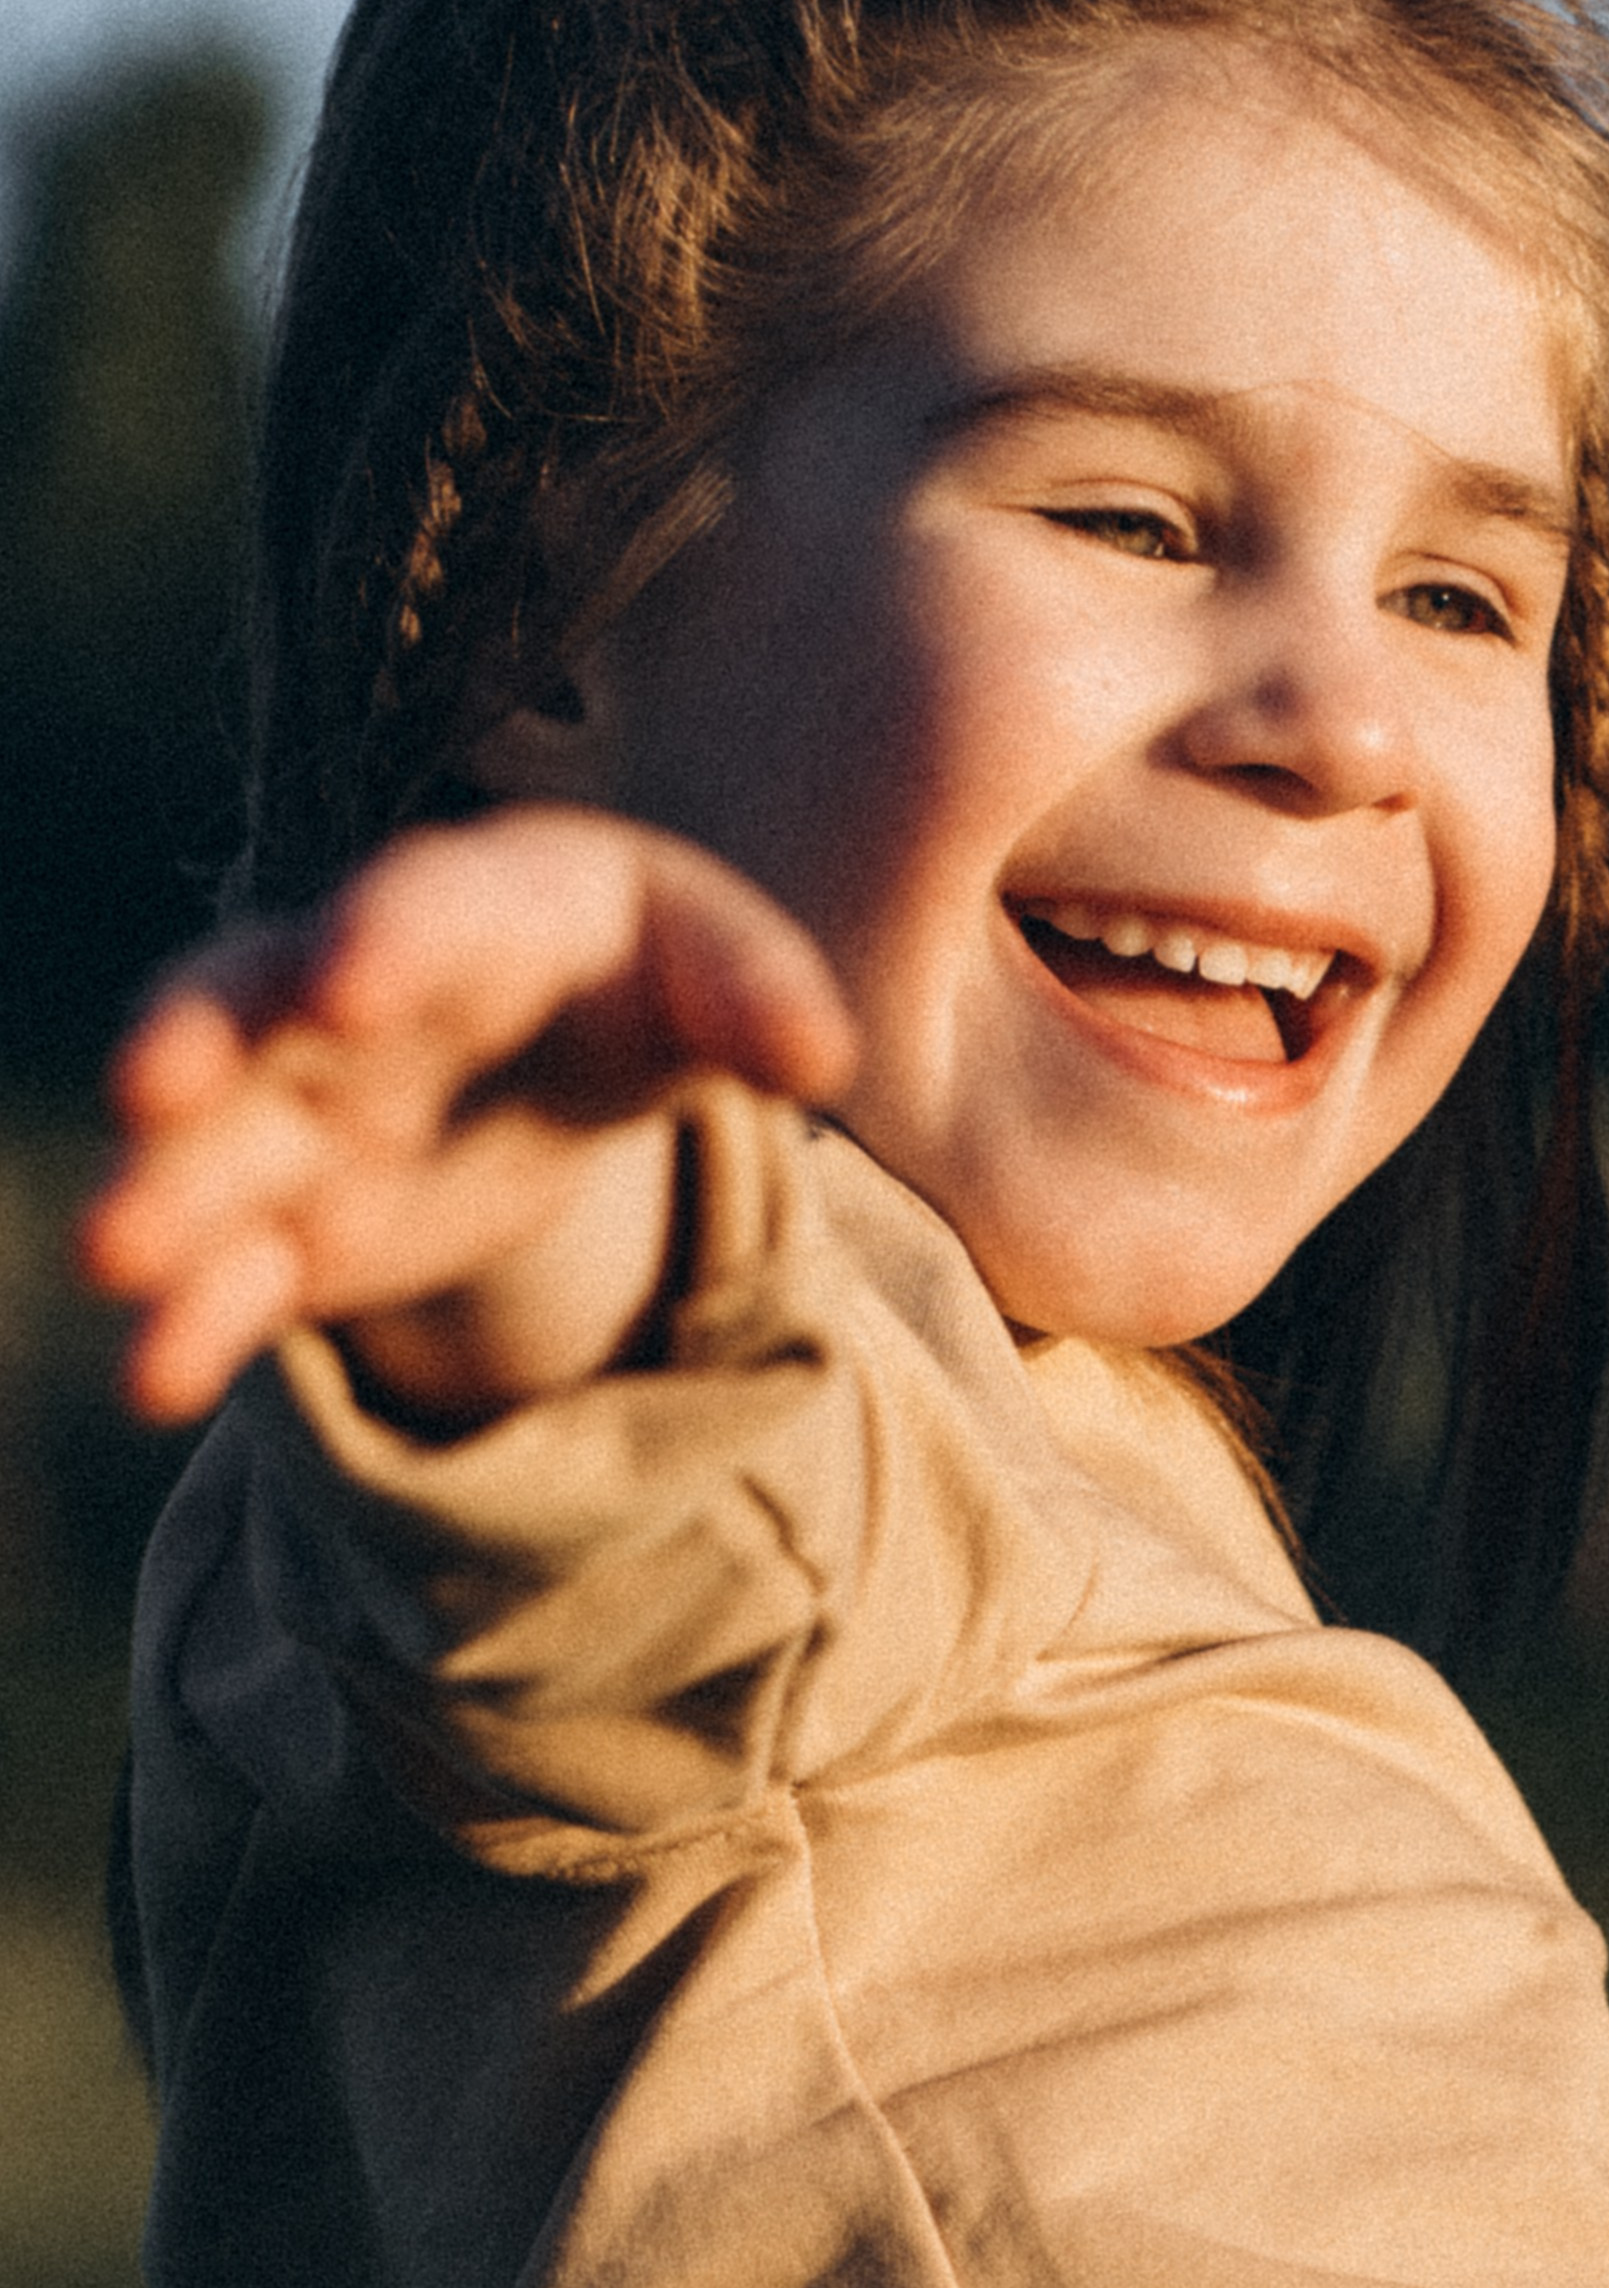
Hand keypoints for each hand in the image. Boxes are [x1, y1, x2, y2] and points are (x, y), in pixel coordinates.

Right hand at [79, 809, 857, 1425]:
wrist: (568, 1037)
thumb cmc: (646, 975)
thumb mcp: (717, 969)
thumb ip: (761, 999)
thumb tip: (820, 1062)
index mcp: (487, 910)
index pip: (433, 912)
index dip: (389, 938)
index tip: (351, 984)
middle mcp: (362, 993)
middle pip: (265, 1003)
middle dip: (202, 1041)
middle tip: (147, 1089)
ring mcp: (310, 1103)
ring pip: (217, 1140)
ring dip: (163, 1190)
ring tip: (108, 1257)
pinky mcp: (294, 1215)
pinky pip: (232, 1264)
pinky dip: (194, 1318)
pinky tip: (156, 1377)